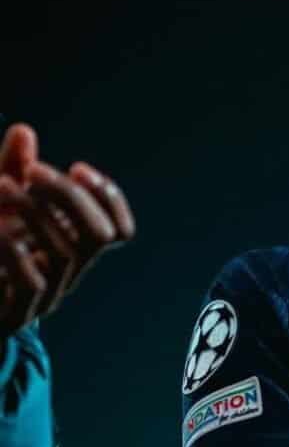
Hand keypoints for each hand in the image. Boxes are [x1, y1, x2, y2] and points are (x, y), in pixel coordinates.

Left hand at [0, 125, 134, 334]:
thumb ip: (9, 171)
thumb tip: (24, 131)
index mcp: (72, 250)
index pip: (120, 230)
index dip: (109, 197)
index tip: (78, 168)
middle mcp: (67, 274)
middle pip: (98, 236)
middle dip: (70, 197)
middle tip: (33, 171)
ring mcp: (44, 298)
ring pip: (65, 253)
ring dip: (33, 212)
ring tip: (0, 185)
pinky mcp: (15, 315)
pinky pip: (32, 282)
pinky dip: (14, 250)